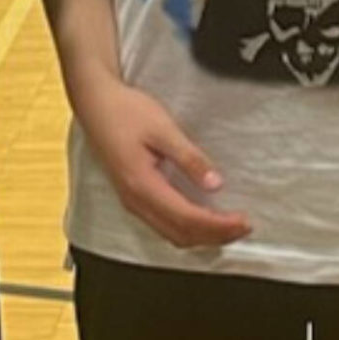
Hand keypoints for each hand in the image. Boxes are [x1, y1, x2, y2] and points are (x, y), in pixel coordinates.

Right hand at [76, 72, 250, 249]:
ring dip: (202, 236)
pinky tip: (202, 221)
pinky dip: (187, 229)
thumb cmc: (125, 111)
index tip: (244, 221)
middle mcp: (135, 201)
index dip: (218, 225)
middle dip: (215, 236)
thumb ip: (190, 159)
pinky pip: (162, 226)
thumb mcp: (163, 129)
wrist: (95, 103)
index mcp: (143, 185)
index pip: (187, 218)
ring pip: (171, 234)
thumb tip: (215, 184)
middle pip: (180, 234)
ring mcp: (132, 201)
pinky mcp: (132, 197)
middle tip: (244, 227)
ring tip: (228, 227)